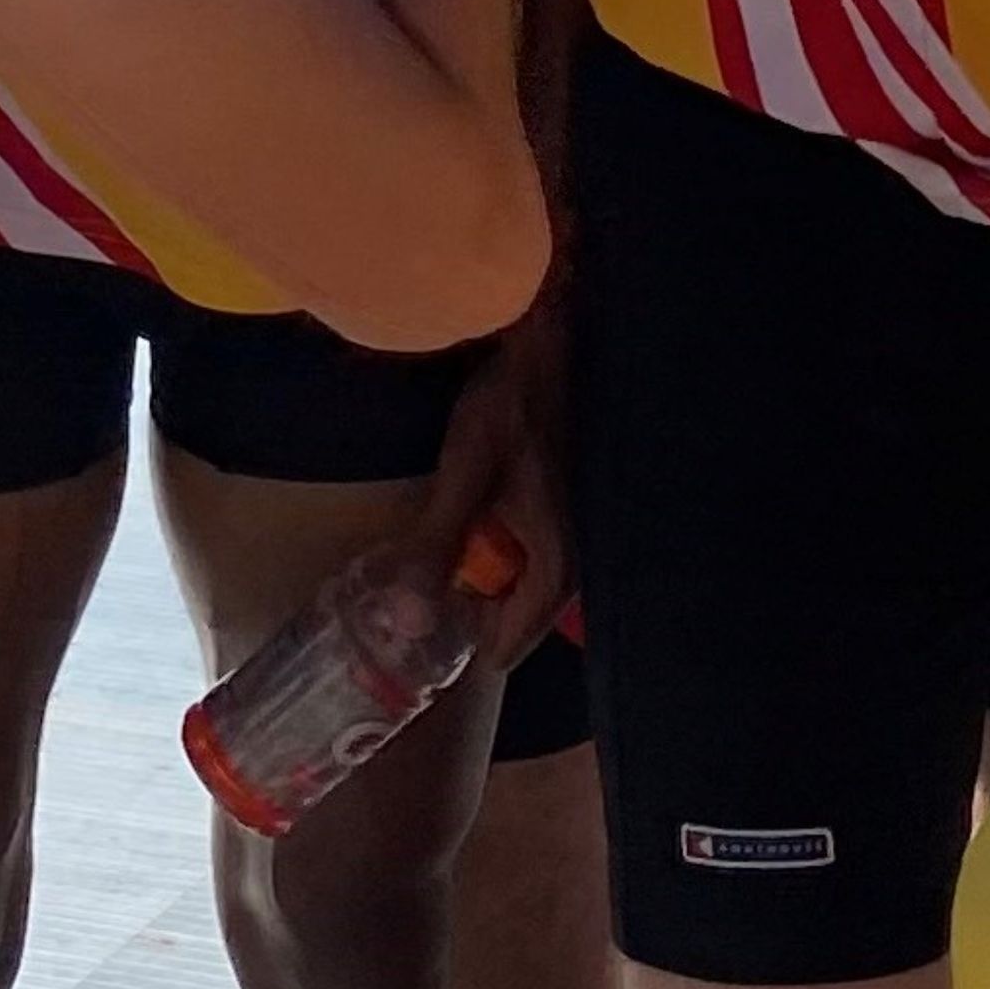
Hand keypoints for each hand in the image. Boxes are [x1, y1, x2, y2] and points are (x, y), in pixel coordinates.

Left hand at [414, 302, 571, 669]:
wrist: (558, 343)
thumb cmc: (512, 404)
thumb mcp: (465, 471)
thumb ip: (437, 545)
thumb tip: (407, 620)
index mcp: (557, 564)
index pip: (512, 644)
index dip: (462, 642)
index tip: (422, 635)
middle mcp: (580, 561)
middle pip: (522, 616)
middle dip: (475, 612)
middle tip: (423, 595)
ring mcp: (582, 534)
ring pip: (529, 583)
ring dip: (489, 578)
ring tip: (442, 561)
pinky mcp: (577, 507)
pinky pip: (537, 553)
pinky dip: (505, 550)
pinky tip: (478, 525)